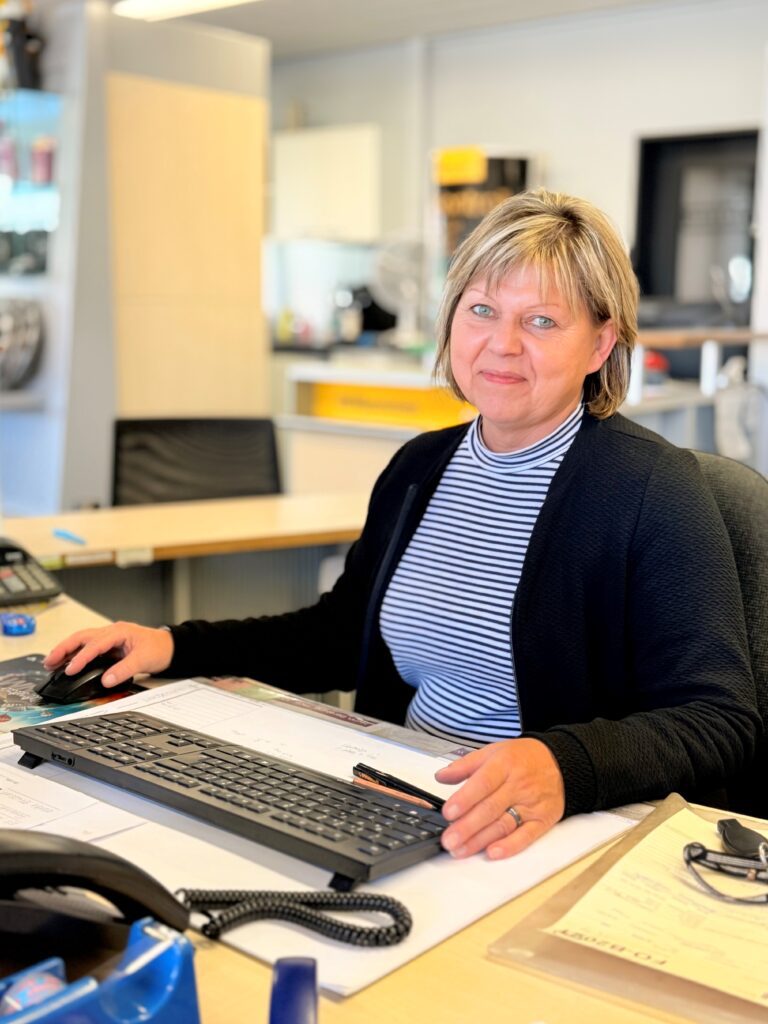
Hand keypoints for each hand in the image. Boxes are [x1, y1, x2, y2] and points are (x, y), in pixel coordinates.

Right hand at [44, 622, 174, 687]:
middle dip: (63, 648)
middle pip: (81, 637)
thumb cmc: (159, 648)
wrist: (170, 646)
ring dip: (66, 650)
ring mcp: (109, 637)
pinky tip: (67, 661)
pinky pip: (87, 646)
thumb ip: (124, 670)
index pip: (95, 644)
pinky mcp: (109, 645)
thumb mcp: (144, 659)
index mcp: (119, 632)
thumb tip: (106, 680)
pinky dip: (75, 653)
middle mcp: (111, 632)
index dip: (81, 658)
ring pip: (82, 640)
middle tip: (49, 661)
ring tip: (51, 662)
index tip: (70, 669)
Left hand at [435, 738, 564, 859]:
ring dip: (480, 840)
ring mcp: (531, 804)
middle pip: (490, 808)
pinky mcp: (542, 820)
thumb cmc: (522, 758)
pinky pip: (526, 836)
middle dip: (467, 826)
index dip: (465, 799)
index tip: (448, 813)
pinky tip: (493, 852)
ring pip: (504, 824)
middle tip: (449, 840)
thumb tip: (441, 776)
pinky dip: (510, 846)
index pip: (483, 783)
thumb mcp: (493, 752)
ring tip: (460, 850)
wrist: (559, 762)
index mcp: (504, 764)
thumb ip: (465, 765)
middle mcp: (518, 785)